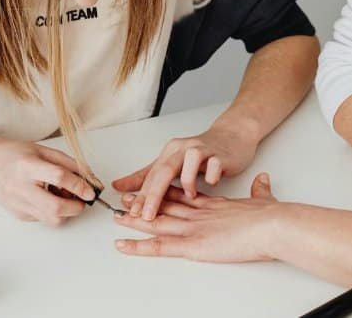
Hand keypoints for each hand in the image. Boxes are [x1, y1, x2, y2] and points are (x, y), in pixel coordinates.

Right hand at [0, 140, 97, 226]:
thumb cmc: (16, 156)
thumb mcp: (43, 151)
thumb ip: (68, 164)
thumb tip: (90, 179)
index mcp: (27, 166)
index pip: (58, 177)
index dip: (78, 185)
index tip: (90, 190)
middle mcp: (20, 188)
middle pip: (55, 208)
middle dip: (76, 207)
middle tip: (82, 199)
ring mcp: (18, 204)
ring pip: (51, 219)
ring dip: (66, 212)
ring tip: (62, 196)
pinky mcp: (19, 215)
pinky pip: (44, 219)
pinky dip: (53, 212)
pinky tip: (48, 198)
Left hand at [112, 122, 259, 220]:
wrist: (233, 136)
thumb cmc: (202, 153)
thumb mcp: (172, 163)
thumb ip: (146, 176)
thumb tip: (118, 186)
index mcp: (170, 153)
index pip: (151, 176)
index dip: (139, 196)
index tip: (129, 214)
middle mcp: (183, 149)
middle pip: (164, 171)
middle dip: (153, 195)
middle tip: (146, 215)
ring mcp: (203, 150)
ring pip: (189, 163)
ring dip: (187, 182)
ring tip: (189, 196)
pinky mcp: (222, 154)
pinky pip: (214, 165)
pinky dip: (211, 176)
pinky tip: (211, 184)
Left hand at [113, 173, 283, 261]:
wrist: (274, 224)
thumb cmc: (271, 216)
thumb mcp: (262, 199)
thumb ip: (259, 191)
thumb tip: (263, 181)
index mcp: (214, 203)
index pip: (184, 193)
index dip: (166, 191)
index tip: (152, 188)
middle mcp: (199, 210)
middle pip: (165, 202)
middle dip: (144, 200)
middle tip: (125, 199)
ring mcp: (193, 226)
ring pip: (157, 220)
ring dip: (135, 218)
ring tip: (116, 217)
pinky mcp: (193, 243)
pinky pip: (159, 245)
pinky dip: (139, 246)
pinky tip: (123, 244)